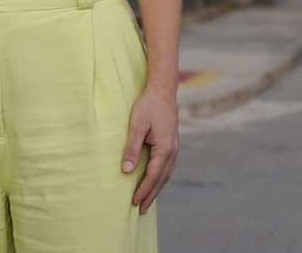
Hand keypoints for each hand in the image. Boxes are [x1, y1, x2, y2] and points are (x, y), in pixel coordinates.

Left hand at [121, 88, 178, 213]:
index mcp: (165, 149)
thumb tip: (126, 170)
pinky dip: (160, 178)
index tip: (134, 202)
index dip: (143, 190)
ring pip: (166, 175)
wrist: (163, 91)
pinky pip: (167, 167)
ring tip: (146, 202)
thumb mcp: (136, 125)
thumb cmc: (148, 106)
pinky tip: (154, 182)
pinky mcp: (172, 145)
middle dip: (150, 195)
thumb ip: (132, 148)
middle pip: (161, 180)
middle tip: (140, 210)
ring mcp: (174, 149)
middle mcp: (173, 151)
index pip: (153, 176)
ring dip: (156, 189)